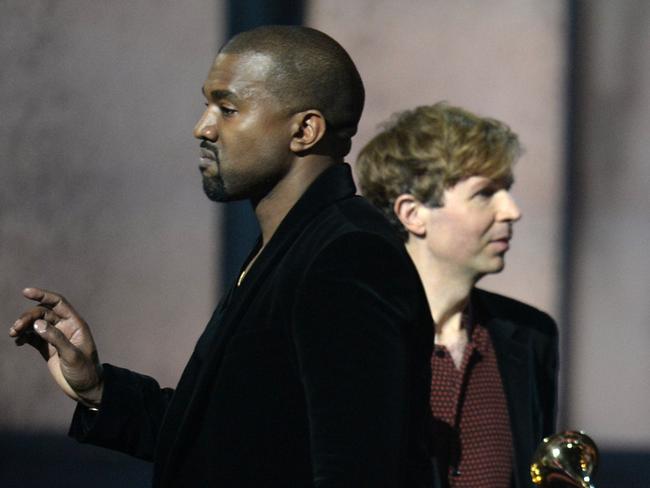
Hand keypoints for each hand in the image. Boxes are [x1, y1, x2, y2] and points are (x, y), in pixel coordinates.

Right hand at [9, 287, 103, 407]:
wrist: (85, 388)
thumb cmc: (85, 371)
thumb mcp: (72, 355)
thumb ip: (56, 339)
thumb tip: (38, 323)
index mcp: (75, 324)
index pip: (58, 303)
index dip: (43, 295)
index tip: (25, 292)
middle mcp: (65, 327)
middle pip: (42, 313)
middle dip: (28, 317)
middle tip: (16, 328)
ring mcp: (55, 337)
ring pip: (36, 324)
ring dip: (23, 326)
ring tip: (13, 334)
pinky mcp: (47, 348)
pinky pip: (32, 337)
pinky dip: (24, 336)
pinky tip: (17, 341)